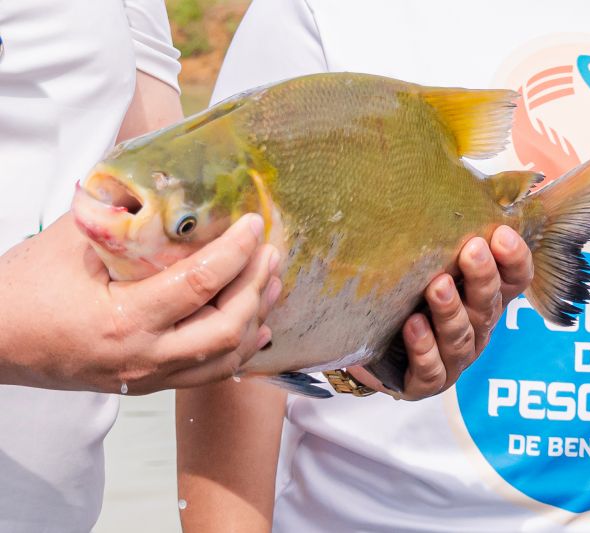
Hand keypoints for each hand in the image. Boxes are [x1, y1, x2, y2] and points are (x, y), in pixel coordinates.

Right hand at [0, 213, 280, 393]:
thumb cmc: (22, 291)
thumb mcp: (70, 243)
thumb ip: (120, 215)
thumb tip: (163, 184)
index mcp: (121, 321)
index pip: (199, 285)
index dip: (236, 253)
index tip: (255, 225)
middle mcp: (142, 357)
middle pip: (226, 329)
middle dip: (257, 287)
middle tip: (269, 252)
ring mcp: (148, 377)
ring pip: (225, 359)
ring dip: (256, 318)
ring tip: (272, 282)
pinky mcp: (148, 383)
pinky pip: (208, 375)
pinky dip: (239, 350)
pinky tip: (257, 327)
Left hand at [350, 225, 532, 399]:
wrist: (366, 342)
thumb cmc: (404, 290)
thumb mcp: (425, 256)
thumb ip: (445, 224)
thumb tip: (449, 159)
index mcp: (485, 296)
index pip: (516, 278)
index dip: (515, 258)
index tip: (501, 233)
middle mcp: (476, 327)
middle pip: (489, 305)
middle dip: (482, 277)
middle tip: (472, 250)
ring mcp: (454, 358)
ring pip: (461, 337)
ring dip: (451, 311)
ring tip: (436, 287)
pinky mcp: (424, 382)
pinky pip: (430, 369)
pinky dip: (424, 349)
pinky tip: (412, 326)